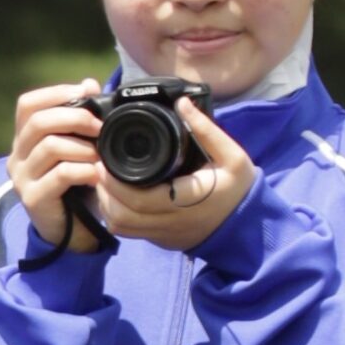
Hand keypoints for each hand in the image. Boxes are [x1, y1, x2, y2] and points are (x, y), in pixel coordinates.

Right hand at [8, 81, 109, 252]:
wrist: (72, 231)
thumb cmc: (77, 185)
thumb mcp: (79, 146)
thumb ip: (81, 116)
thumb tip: (89, 84)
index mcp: (24, 139)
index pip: (27, 105)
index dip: (55, 94)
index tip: (85, 94)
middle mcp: (17, 157)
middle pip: (38, 122)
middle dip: (75, 118)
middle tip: (99, 127)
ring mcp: (22, 179)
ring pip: (50, 147)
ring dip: (82, 147)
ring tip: (99, 156)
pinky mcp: (33, 199)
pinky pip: (60, 175)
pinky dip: (83, 170)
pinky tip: (97, 174)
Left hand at [86, 95, 258, 252]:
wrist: (247, 224)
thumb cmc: (238, 187)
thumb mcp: (231, 155)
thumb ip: (206, 130)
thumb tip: (182, 104)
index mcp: (188, 200)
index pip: (140, 200)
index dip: (114, 184)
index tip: (102, 163)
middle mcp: (171, 222)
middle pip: (121, 217)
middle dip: (103, 193)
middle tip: (97, 168)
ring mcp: (163, 235)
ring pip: (120, 228)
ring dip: (106, 205)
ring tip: (104, 180)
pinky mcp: (159, 240)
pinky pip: (128, 232)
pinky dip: (115, 215)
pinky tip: (114, 195)